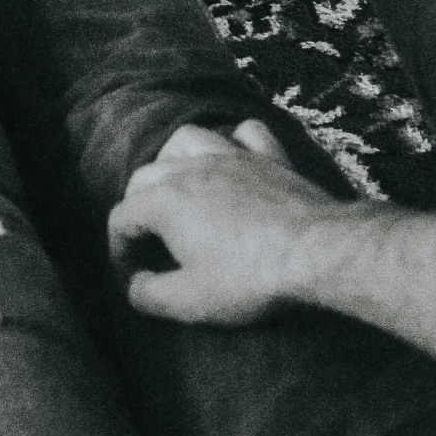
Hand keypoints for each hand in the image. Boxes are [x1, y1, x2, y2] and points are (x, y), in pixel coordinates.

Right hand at [106, 122, 350, 325]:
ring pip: (188, 140)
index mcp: (165, 201)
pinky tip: (234, 160)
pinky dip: (234, 142)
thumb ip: (149, 295)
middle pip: (146, 175)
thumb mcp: (189, 302)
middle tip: (149, 242)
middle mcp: (192, 168)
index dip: (119, 250)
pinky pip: (246, 133)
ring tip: (178, 190)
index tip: (133, 276)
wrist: (316, 253)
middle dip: (138, 208)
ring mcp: (234, 157)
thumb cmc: (251, 278)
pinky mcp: (271, 159)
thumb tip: (135, 286)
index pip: (121, 218)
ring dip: (174, 161)